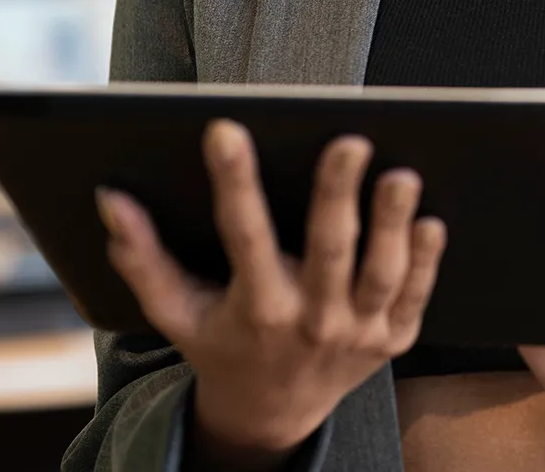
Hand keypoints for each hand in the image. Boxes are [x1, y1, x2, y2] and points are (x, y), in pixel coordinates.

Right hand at [97, 120, 446, 467]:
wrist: (272, 414)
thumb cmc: (223, 345)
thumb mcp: (176, 311)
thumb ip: (143, 258)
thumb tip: (111, 199)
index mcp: (254, 308)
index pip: (243, 236)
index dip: (233, 182)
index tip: (225, 131)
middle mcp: (309, 321)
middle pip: (328, 252)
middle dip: (337, 196)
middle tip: (349, 142)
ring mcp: (357, 332)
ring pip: (380, 274)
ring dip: (392, 225)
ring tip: (401, 176)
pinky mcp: (394, 338)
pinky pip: (415, 296)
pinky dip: (426, 262)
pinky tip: (432, 221)